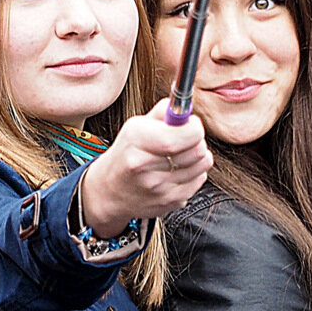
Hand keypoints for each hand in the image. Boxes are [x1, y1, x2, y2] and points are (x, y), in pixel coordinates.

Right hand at [81, 98, 212, 236]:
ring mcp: (159, 189)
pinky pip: (198, 180)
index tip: (190, 123)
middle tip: (184, 137)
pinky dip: (193, 173)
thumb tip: (185, 107)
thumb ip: (162, 112)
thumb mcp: (134, 126)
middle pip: (197, 150)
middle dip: (196, 140)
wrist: (109, 193)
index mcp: (136, 140)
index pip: (183, 135)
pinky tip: (176, 171)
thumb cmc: (125, 155)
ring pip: (202, 165)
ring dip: (196, 156)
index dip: (194, 127)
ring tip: (179, 154)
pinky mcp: (170, 203)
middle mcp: (146, 166)